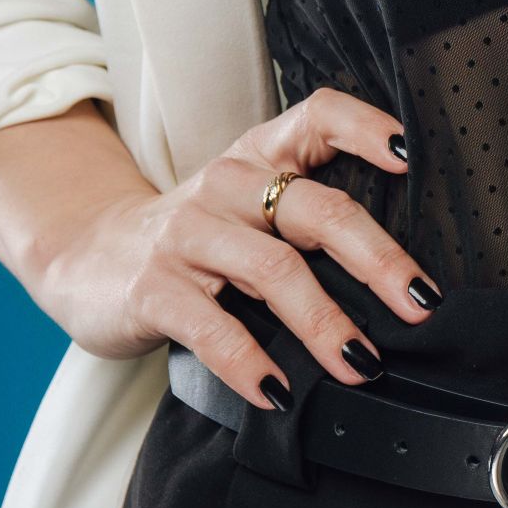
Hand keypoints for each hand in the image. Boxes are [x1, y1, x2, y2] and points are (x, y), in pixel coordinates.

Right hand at [36, 88, 436, 410]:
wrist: (87, 256)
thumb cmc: (194, 236)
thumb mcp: (247, 204)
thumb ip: (305, 214)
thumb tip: (396, 273)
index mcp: (259, 155)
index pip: (318, 115)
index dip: (366, 128)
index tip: (409, 154)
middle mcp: (228, 184)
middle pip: (317, 209)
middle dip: (377, 259)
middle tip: (419, 303)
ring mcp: (189, 234)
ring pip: (275, 270)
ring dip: (325, 323)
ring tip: (361, 364)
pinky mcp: (154, 287)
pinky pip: (213, 327)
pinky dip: (251, 362)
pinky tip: (278, 392)